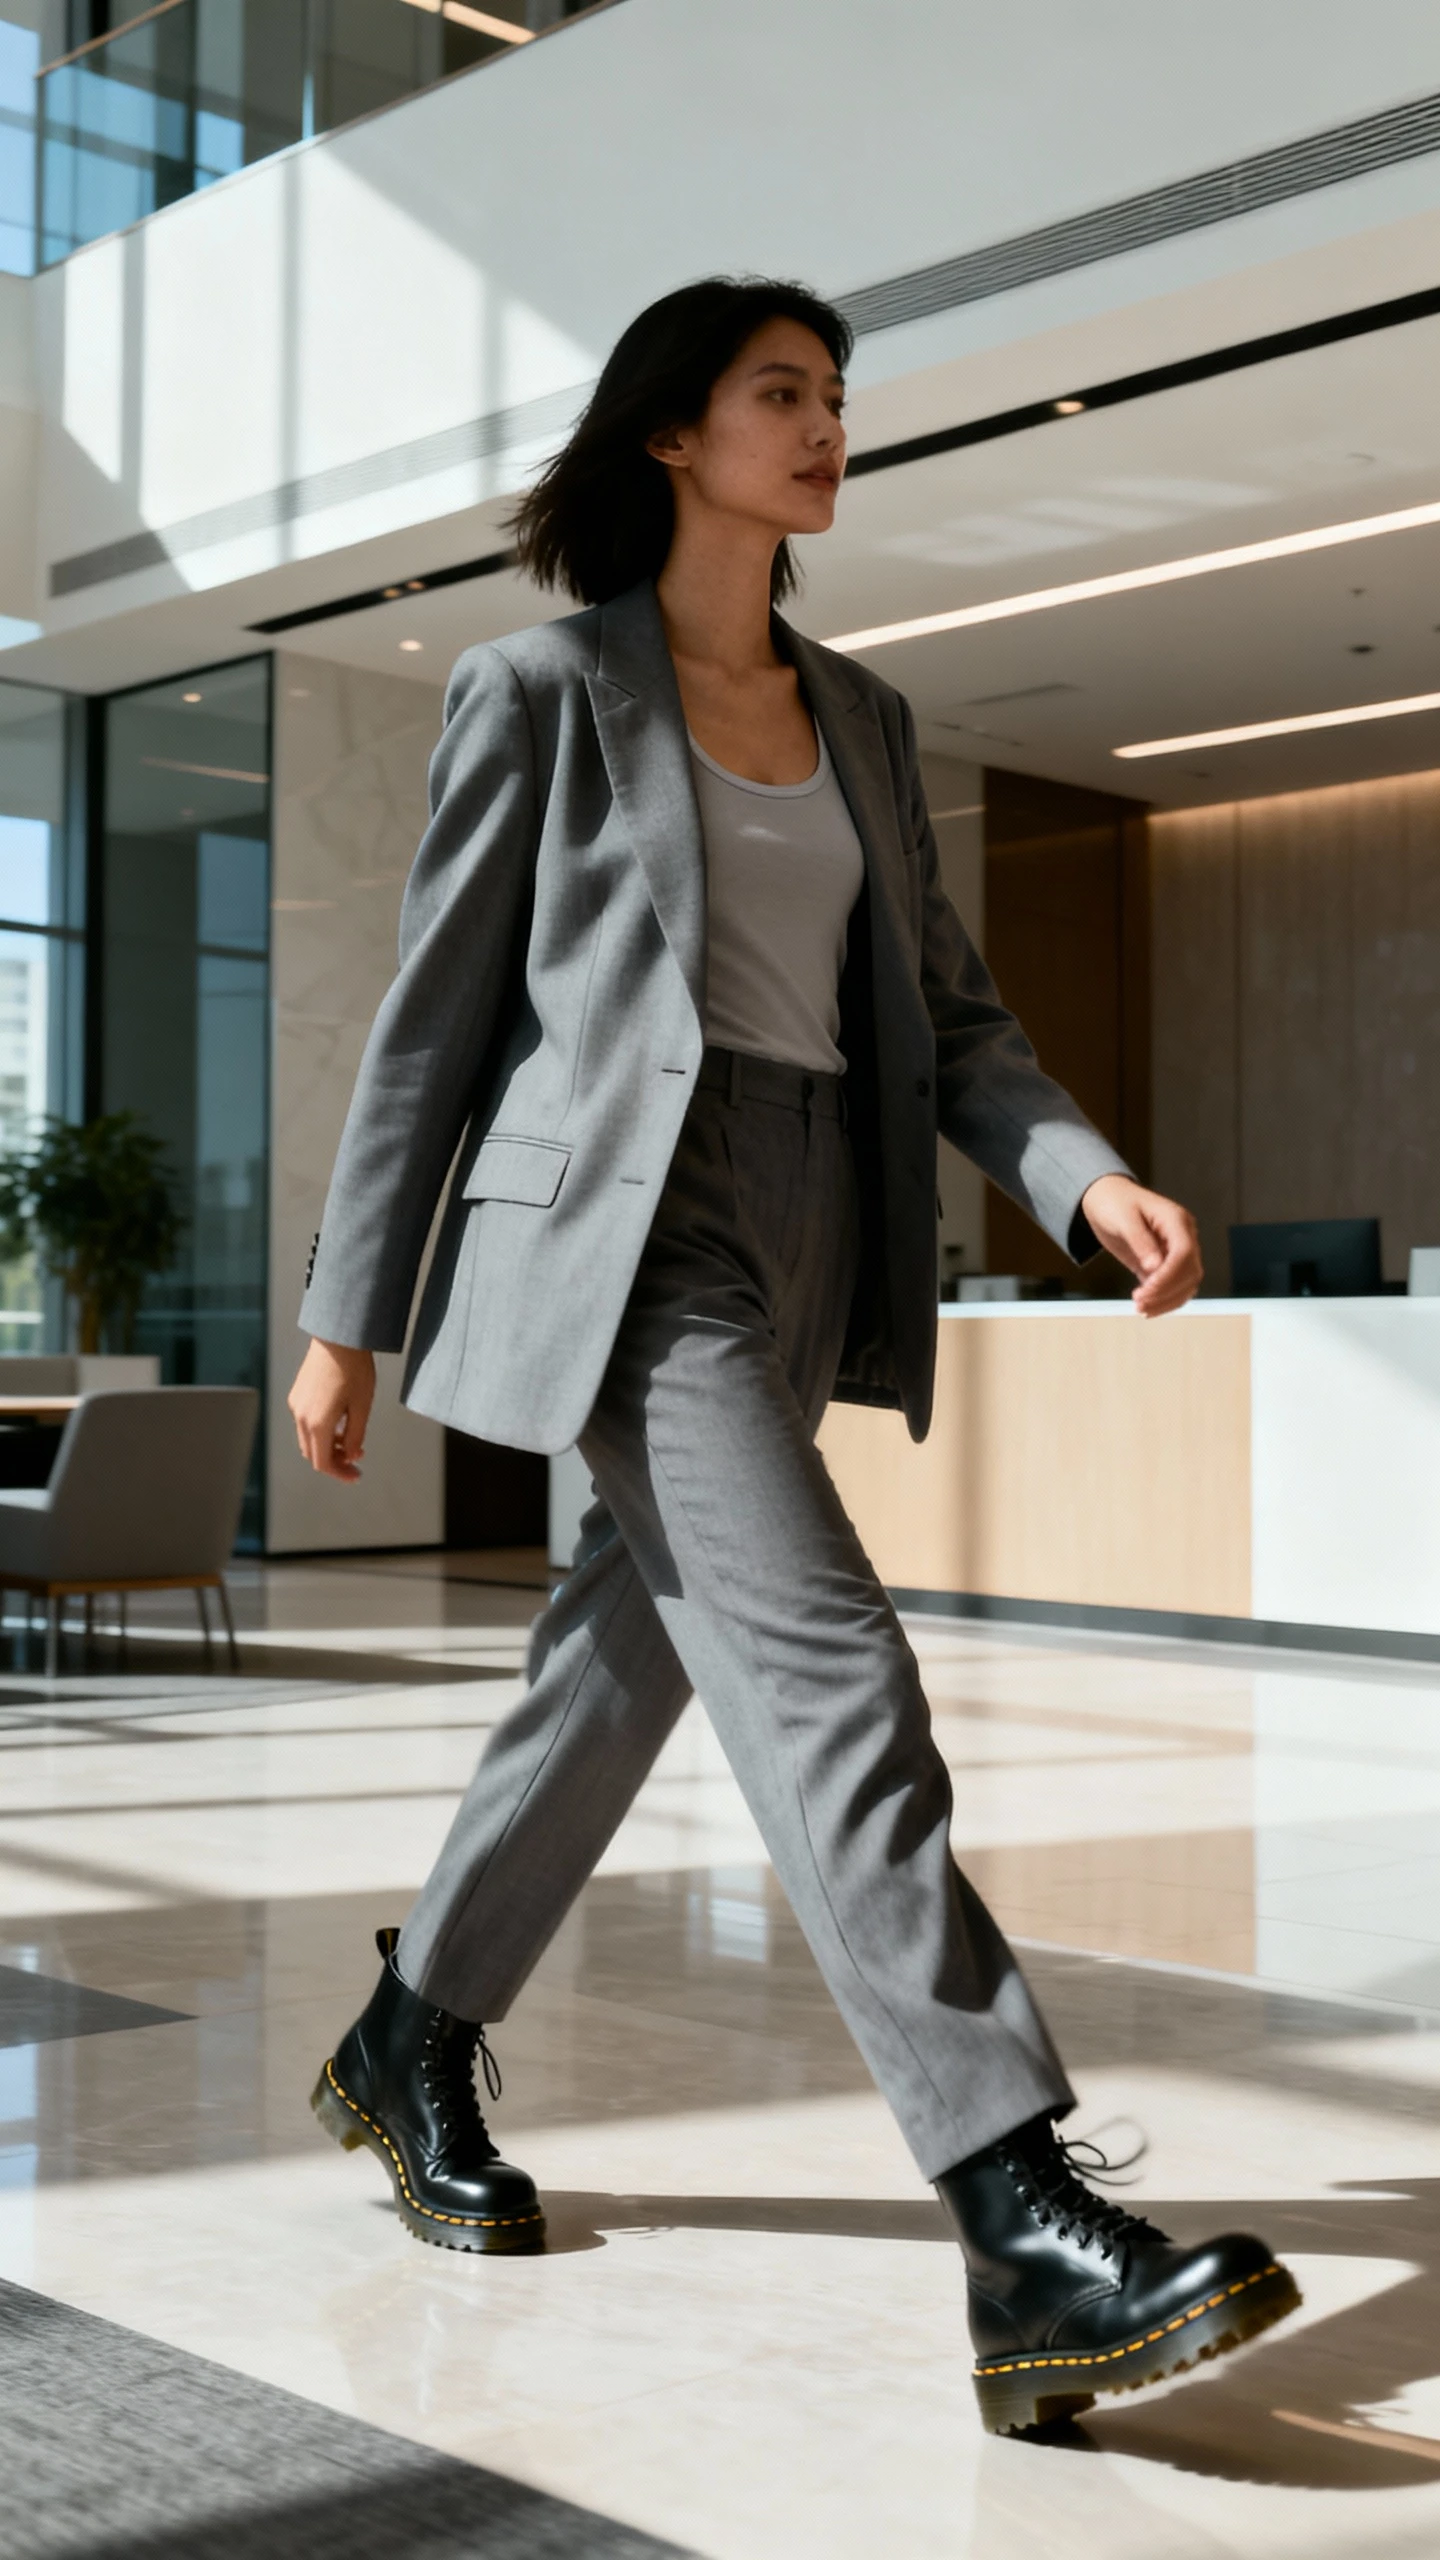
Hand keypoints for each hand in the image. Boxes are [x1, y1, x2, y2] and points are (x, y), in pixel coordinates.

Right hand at [288, 1338, 375, 1480]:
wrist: (338, 1337)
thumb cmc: (354, 1369)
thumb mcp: (362, 1406)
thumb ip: (355, 1436)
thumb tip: (351, 1457)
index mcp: (317, 1423)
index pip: (323, 1463)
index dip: (339, 1474)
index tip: (356, 1475)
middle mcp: (301, 1416)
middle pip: (313, 1454)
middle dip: (334, 1461)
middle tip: (356, 1460)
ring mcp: (296, 1405)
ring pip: (308, 1439)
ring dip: (328, 1446)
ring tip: (351, 1440)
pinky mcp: (296, 1394)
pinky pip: (305, 1423)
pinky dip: (321, 1431)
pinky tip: (340, 1421)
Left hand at [1081, 1174, 1202, 1317]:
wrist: (1106, 1199)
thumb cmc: (1114, 1203)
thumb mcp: (1123, 1218)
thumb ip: (1140, 1241)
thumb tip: (1154, 1267)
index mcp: (1176, 1220)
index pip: (1185, 1252)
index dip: (1169, 1275)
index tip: (1147, 1290)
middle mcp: (1183, 1236)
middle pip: (1190, 1271)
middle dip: (1167, 1291)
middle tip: (1139, 1303)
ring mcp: (1177, 1251)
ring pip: (1187, 1283)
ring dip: (1168, 1300)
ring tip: (1141, 1309)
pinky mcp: (1166, 1264)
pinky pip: (1175, 1287)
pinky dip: (1165, 1300)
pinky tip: (1147, 1308)